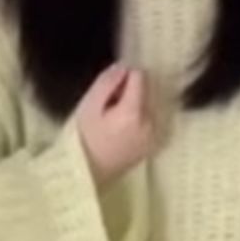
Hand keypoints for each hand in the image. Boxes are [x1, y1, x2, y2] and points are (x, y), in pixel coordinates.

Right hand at [75, 65, 155, 184]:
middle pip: (148, 89)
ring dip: (136, 105)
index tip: (109, 92)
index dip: (123, 78)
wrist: (88, 174)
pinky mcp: (154, 144)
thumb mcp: (89, 105)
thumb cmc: (84, 138)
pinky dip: (140, 119)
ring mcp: (155, 135)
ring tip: (115, 121)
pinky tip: (123, 131)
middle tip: (109, 108)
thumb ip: (107, 82)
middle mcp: (150, 123)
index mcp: (134, 112)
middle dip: (130, 92)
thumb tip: (124, 67)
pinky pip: (151, 119)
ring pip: (150, 104)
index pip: (140, 76)